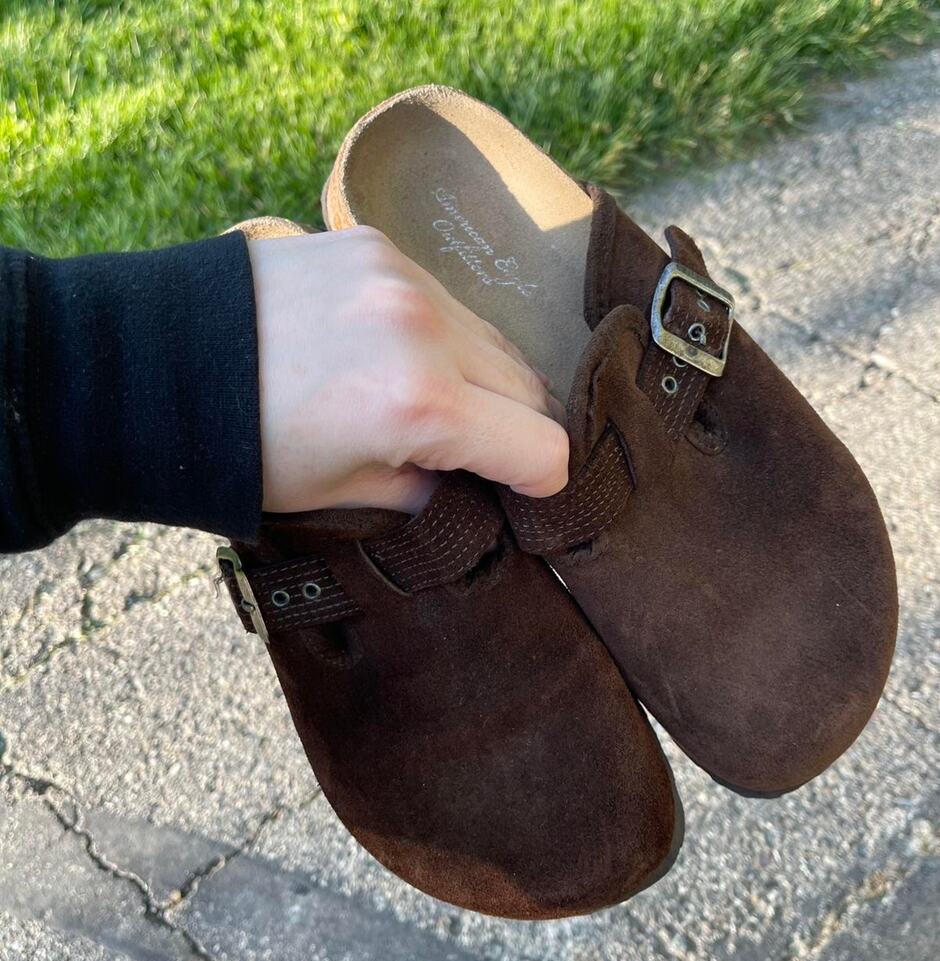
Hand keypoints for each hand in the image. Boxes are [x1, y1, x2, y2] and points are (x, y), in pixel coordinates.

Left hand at [249, 226, 568, 513]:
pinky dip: (443, 335)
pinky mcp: (379, 245)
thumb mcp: (342, 495)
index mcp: (418, 404)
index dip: (540, 480)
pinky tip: (395, 352)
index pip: (541, 446)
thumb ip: (427, 491)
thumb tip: (470, 484)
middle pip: (531, 386)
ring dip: (483, 378)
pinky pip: (449, 300)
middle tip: (476, 452)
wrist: (157, 362)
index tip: (523, 491)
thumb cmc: (245, 446)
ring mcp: (403, 276)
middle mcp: (425, 329)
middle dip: (513, 428)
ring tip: (430, 399)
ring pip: (495, 338)